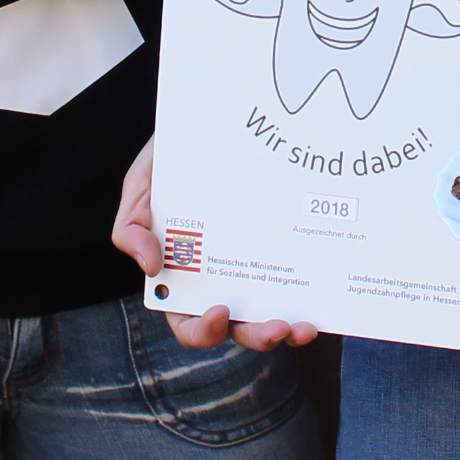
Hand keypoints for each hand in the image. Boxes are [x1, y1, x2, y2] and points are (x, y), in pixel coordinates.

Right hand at [109, 137, 319, 352]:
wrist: (216, 122)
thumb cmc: (172, 159)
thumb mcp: (141, 185)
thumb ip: (132, 226)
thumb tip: (150, 267)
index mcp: (187, 278)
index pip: (189, 323)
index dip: (202, 330)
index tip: (219, 311)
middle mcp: (227, 282)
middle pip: (240, 330)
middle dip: (259, 337)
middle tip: (278, 327)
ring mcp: (262, 269)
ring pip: (277, 316)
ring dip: (291, 331)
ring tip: (305, 327)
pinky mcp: (292, 251)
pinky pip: (307, 285)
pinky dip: (317, 301)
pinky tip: (327, 301)